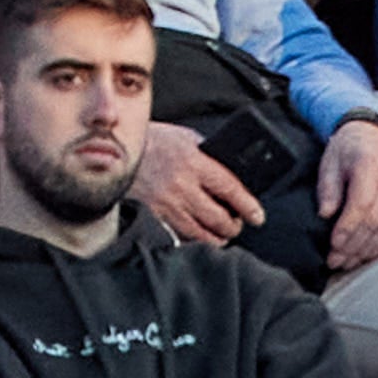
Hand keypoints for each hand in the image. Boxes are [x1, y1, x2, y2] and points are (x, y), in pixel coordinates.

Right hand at [133, 123, 264, 245]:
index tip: (258, 216)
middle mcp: (181, 186)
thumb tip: (233, 173)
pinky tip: (201, 234)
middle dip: (233, 226)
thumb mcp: (186, 138)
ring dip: (217, 237)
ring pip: (202, 235)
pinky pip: (182, 238)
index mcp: (193, 162)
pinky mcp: (155, 217)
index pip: (230, 189)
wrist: (120, 152)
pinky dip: (196, 239)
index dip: (248, 206)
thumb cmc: (156, 142)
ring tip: (222, 232)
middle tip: (237, 223)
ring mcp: (167, 205)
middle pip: (218, 218)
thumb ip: (209, 155)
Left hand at [319, 120, 377, 270]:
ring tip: (347, 262)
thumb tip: (325, 214)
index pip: (362, 203)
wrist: (372, 139)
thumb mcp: (329, 163)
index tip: (333, 243)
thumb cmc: (347, 152)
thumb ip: (328, 188)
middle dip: (355, 245)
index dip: (348, 227)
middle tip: (335, 260)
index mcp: (369, 165)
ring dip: (368, 250)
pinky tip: (368, 255)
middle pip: (377, 220)